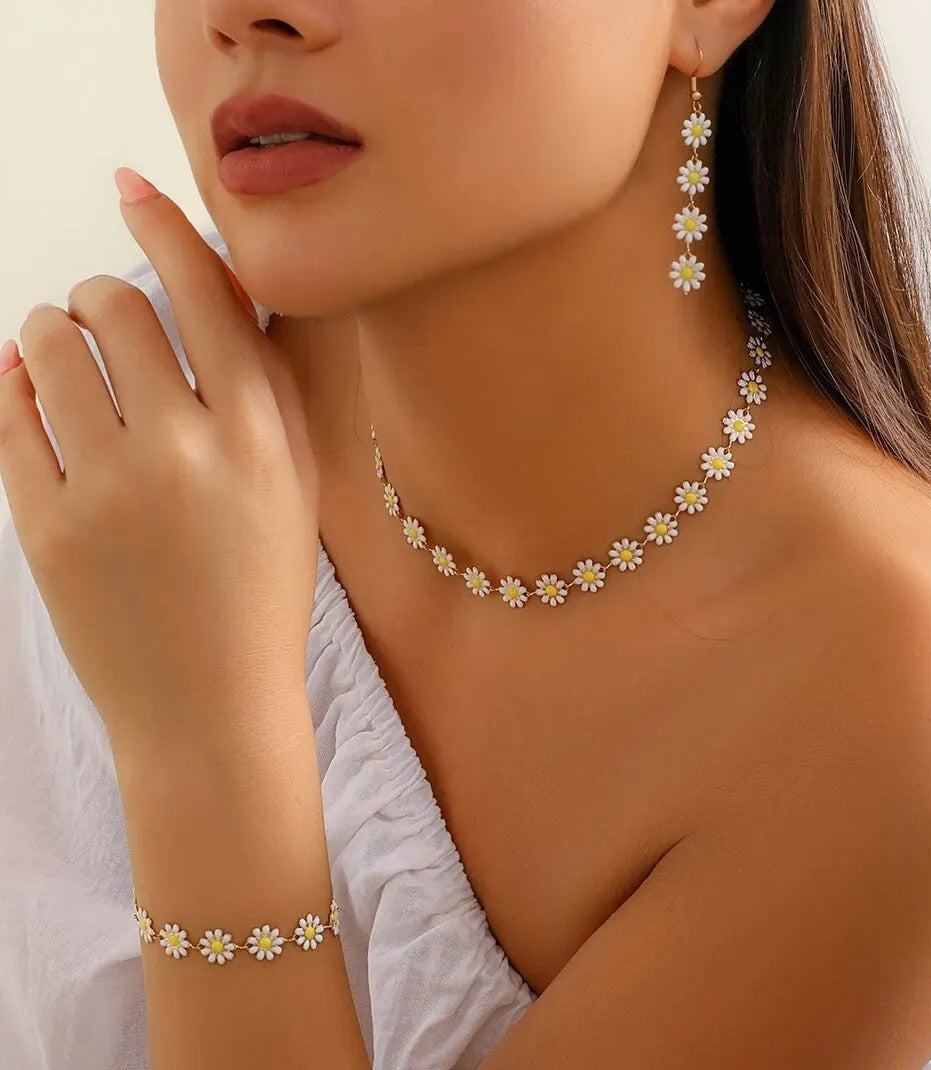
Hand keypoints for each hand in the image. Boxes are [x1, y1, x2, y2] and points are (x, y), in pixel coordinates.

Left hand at [0, 169, 319, 758]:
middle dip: (101, 298)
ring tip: (65, 358)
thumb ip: (265, 389)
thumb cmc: (261, 596)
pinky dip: (13, 387)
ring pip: (49, 349)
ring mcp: (110, 491)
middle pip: (113, 307)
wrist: (211, 710)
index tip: (135, 190)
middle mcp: (187, 452)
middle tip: (104, 321)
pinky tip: (31, 394)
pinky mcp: (46, 529)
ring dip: (51, 334)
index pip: (207, 294)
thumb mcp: (296, 488)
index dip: (164, 226)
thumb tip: (214, 292)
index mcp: (262, 439)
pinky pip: (8, 415)